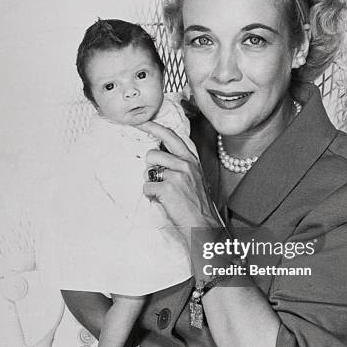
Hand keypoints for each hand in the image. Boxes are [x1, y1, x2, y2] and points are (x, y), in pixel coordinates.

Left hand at [140, 121, 218, 243]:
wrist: (203, 224)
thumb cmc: (197, 204)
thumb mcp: (194, 178)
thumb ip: (180, 165)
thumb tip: (159, 157)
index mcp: (192, 160)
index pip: (172, 136)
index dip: (155, 127)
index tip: (142, 122)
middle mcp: (185, 164)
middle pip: (153, 153)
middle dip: (150, 165)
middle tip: (154, 175)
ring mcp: (176, 175)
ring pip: (148, 171)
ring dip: (151, 183)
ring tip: (163, 193)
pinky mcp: (167, 188)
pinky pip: (147, 188)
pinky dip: (151, 196)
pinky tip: (162, 201)